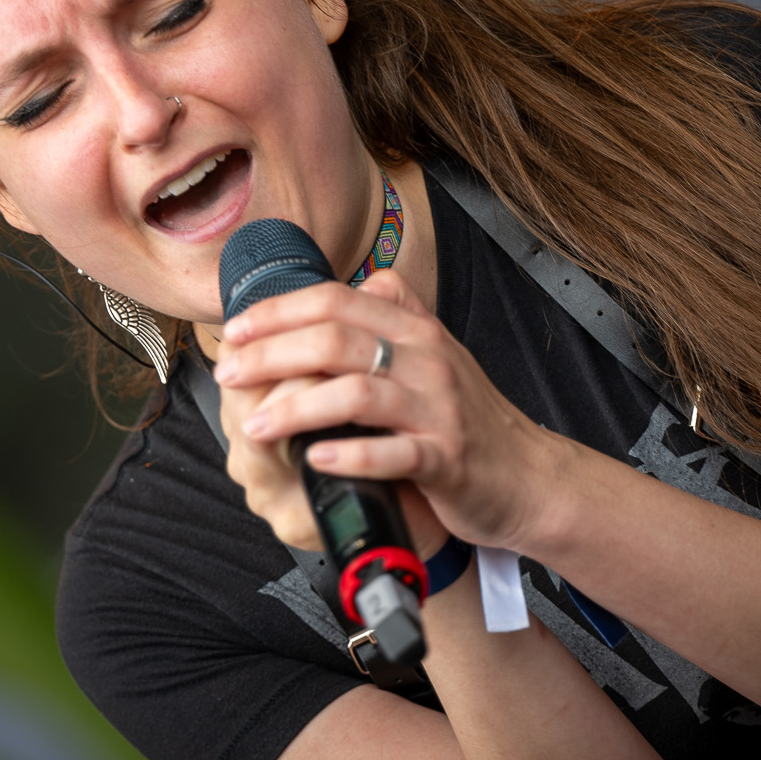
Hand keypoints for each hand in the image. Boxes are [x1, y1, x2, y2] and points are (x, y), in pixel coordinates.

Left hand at [213, 271, 562, 553]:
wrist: (531, 475)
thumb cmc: (471, 417)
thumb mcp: (435, 352)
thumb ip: (396, 316)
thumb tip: (355, 284)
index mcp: (415, 329)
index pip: (335, 299)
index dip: (277, 311)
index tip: (234, 330)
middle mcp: (426, 359)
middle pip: (336, 338)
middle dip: (270, 354)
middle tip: (228, 374)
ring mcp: (439, 409)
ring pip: (358, 392)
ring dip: (297, 408)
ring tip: (256, 425)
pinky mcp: (448, 459)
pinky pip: (395, 453)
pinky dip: (350, 455)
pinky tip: (315, 460)